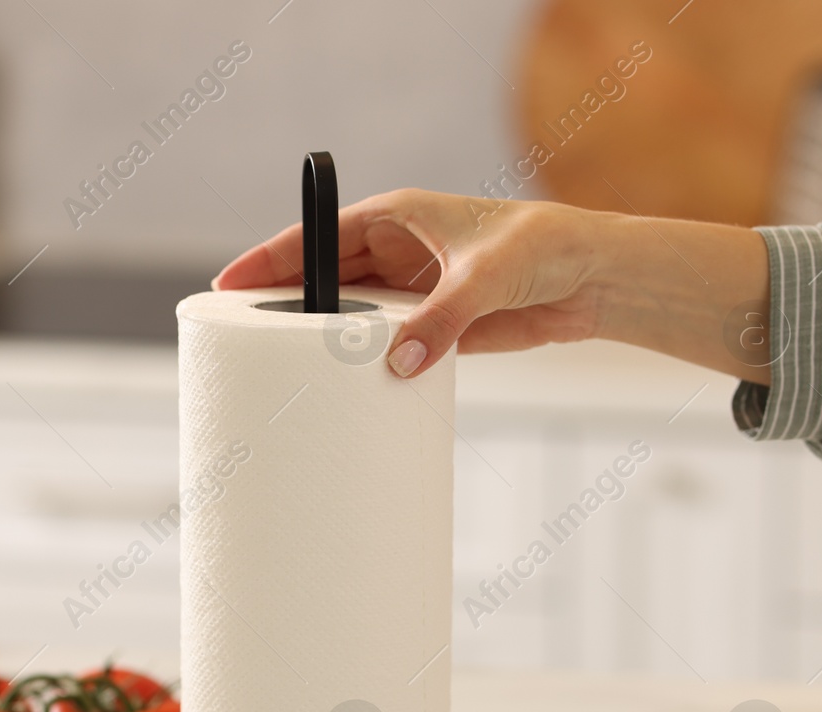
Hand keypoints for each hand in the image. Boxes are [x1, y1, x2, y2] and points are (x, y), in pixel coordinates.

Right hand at [213, 188, 770, 382]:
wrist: (592, 279)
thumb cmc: (544, 249)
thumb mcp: (487, 280)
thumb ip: (441, 322)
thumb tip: (398, 364)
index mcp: (397, 215)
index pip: (317, 236)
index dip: (269, 260)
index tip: (229, 286)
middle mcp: (395, 250)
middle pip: (321, 278)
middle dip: (282, 304)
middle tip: (238, 336)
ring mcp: (409, 290)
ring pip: (346, 315)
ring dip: (320, 338)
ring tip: (279, 369)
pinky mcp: (430, 324)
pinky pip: (380, 344)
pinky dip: (358, 362)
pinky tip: (335, 385)